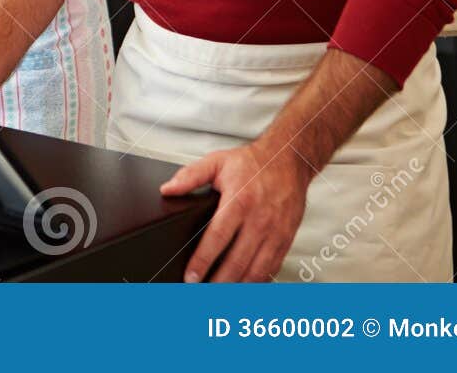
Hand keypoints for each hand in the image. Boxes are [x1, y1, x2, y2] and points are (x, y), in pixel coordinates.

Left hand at [160, 140, 312, 282]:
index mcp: (239, 201)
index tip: (190, 277)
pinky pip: (271, 268)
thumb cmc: (253, 163)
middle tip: (201, 293)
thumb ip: (190, 176)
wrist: (289, 160)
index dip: (202, 260)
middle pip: (237, 261)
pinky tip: (243, 287)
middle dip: (217, 282)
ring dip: (237, 287)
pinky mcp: (286, 240)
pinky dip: (256, 282)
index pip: (217, 238)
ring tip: (219, 297)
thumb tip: (168, 189)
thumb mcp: (217, 162)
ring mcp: (275, 233)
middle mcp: (259, 220)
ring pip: (256, 270)